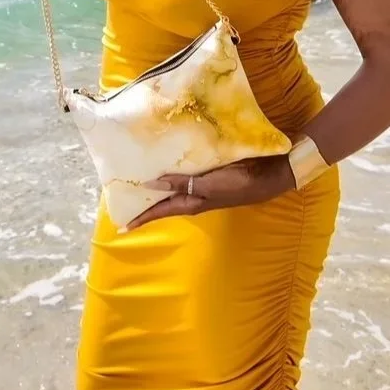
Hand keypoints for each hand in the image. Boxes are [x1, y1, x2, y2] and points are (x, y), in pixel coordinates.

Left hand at [126, 155, 294, 230]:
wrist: (266, 176)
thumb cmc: (236, 183)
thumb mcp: (207, 185)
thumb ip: (181, 183)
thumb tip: (152, 184)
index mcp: (191, 203)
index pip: (160, 212)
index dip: (142, 218)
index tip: (123, 226)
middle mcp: (193, 197)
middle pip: (164, 202)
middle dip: (146, 203)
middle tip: (125, 200)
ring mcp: (201, 186)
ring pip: (173, 189)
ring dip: (158, 187)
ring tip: (139, 181)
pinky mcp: (209, 174)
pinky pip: (185, 175)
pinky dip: (173, 173)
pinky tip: (166, 162)